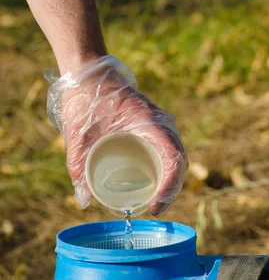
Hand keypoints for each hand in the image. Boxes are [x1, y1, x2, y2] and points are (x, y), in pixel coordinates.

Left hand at [46, 56, 186, 215]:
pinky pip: (168, 149)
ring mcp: (158, 123)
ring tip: (156, 199)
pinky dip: (167, 167)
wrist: (88, 72)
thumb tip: (84, 200)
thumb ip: (78, 166)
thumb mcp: (78, 134)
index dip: (170, 185)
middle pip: (179, 159)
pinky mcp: (152, 125)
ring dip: (172, 178)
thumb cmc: (85, 98)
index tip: (154, 204)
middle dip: (172, 187)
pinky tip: (155, 181)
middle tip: (154, 207)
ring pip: (176, 155)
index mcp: (149, 121)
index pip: (174, 157)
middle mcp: (160, 123)